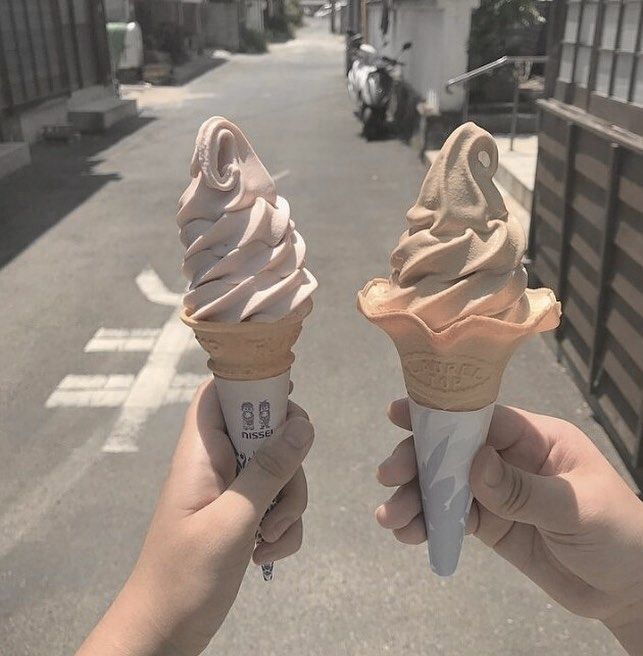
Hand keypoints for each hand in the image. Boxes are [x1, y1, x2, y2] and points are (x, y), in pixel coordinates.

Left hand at [78, 380, 313, 655]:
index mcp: (201, 453)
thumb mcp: (233, 520)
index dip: (252, 382)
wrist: (166, 632)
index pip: (219, 394)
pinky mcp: (243, 516)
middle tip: (282, 498)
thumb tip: (303, 425)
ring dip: (288, 506)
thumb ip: (268, 471)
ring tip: (267, 539)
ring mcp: (232, 491)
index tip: (290, 394)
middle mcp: (218, 464)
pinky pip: (278, 505)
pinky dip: (282, 529)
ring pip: (279, 473)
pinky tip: (266, 554)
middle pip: (266, 433)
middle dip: (288, 467)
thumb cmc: (186, 574)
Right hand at [376, 399, 642, 654]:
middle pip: (453, 450)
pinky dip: (428, 523)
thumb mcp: (576, 510)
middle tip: (389, 477)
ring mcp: (497, 491)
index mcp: (535, 438)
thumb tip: (473, 463)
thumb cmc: (618, 536)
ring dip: (415, 497)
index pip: (481, 418)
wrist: (627, 590)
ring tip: (390, 518)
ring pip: (445, 485)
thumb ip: (523, 489)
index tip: (398, 414)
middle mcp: (510, 458)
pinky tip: (410, 533)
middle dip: (417, 461)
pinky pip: (452, 517)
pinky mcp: (489, 523)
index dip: (440, 415)